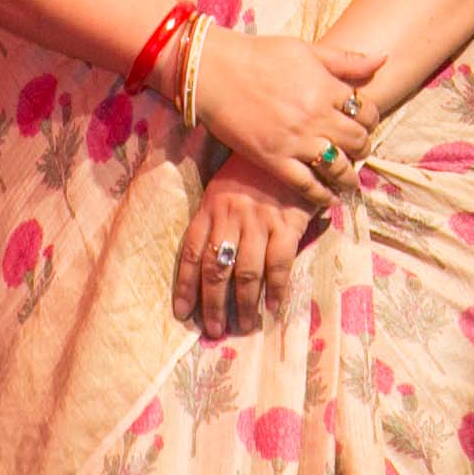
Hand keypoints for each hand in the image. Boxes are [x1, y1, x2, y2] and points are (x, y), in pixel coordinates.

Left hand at [173, 154, 321, 338]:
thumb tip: (206, 262)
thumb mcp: (224, 187)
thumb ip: (216, 219)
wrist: (290, 144)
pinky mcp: (287, 224)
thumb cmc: (254, 169)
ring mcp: (259, 222)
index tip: (183, 313)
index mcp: (211, 207)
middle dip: (212, 305)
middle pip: (216, 270)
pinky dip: (276, 290)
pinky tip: (273, 307)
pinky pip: (279, 265)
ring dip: (243, 305)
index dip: (186, 286)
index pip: (192, 253)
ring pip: (245, 274)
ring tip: (242, 326)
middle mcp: (231, 217)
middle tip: (213, 330)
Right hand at [193, 31, 382, 210]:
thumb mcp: (306, 50)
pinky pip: (307, 185)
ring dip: (348, 175)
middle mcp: (316, 116)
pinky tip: (328, 197)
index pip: (366, 112)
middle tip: (358, 152)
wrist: (215, 71)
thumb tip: (383, 58)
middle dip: (363, 148)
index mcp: (326, 88)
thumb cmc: (260, 55)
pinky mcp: (274, 159)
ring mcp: (296, 140)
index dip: (370, 121)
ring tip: (348, 179)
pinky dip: (323, 195)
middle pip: (357, 141)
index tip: (364, 125)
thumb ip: (345, 60)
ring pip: (338, 166)